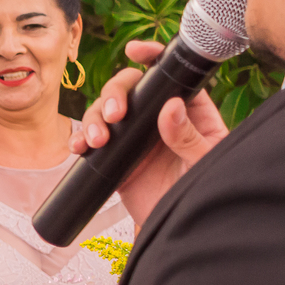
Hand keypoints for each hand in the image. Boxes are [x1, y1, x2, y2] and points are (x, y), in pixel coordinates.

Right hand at [70, 39, 229, 226]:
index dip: (152, 58)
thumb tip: (170, 107)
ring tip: (97, 139)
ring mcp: (135, 138)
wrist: (182, 233)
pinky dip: (81, 139)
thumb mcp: (204, 164)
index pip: (170, 77)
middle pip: (130, 88)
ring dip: (94, 118)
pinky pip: (92, 141)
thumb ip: (188, 137)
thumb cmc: (205, 195)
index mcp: (188, 113)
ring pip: (106, 111)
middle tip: (113, 114)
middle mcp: (158, 120)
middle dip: (114, 94)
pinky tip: (79, 146)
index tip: (135, 50)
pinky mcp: (115, 158)